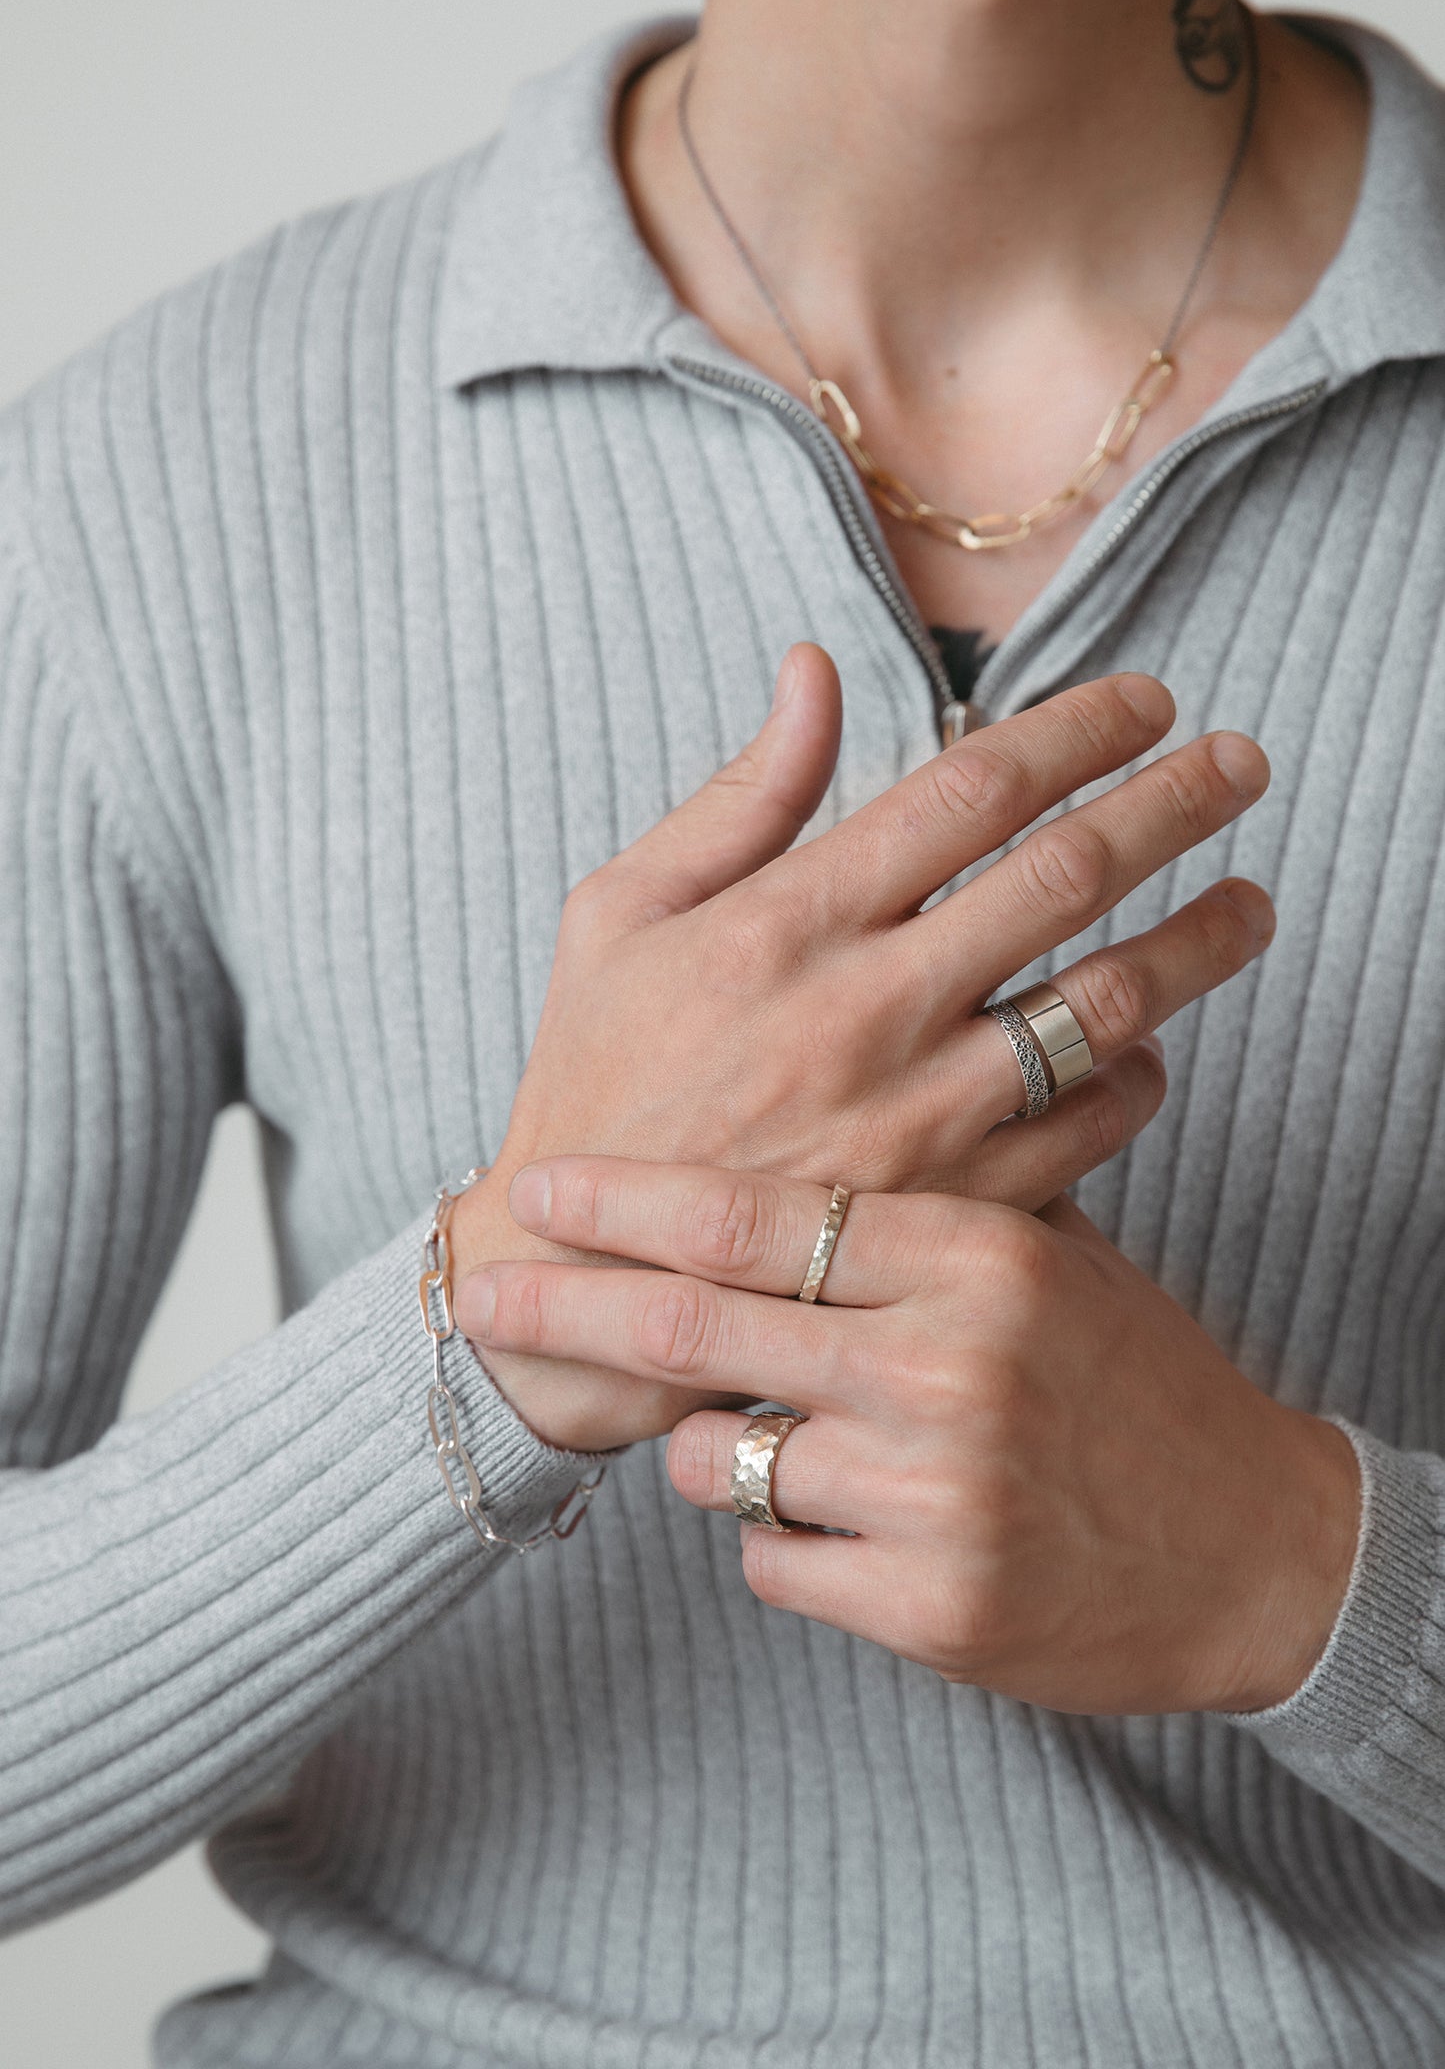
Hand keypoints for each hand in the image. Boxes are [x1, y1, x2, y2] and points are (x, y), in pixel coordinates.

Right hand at [454, 645, 1273, 1448]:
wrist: (581, 1281)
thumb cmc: (594, 1080)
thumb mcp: (618, 913)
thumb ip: (738, 796)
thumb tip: (815, 668)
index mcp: (787, 918)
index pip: (971, 788)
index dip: (1078, 729)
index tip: (1145, 699)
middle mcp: (867, 1007)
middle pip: (1065, 873)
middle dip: (1174, 801)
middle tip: (1241, 763)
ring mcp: (917, 1114)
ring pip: (1105, 1004)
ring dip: (1198, 941)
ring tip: (1253, 904)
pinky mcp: (946, 1210)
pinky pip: (1086, 1130)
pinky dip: (1136, 1079)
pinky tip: (1150, 1049)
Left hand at [461, 1155, 1361, 1715]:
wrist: (1254, 1549)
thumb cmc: (1132, 1386)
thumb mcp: (1053, 1262)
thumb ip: (922, 1213)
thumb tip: (763, 1159)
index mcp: (976, 1254)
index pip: (754, 1219)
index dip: (626, 1203)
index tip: (537, 1191)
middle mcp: (948, 1365)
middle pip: (696, 1329)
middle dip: (564, 1312)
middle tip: (475, 1301)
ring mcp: (936, 1493)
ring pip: (717, 1460)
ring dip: (708, 1448)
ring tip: (784, 1440)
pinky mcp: (931, 1609)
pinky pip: (770, 1562)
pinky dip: (779, 1537)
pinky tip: (858, 1523)